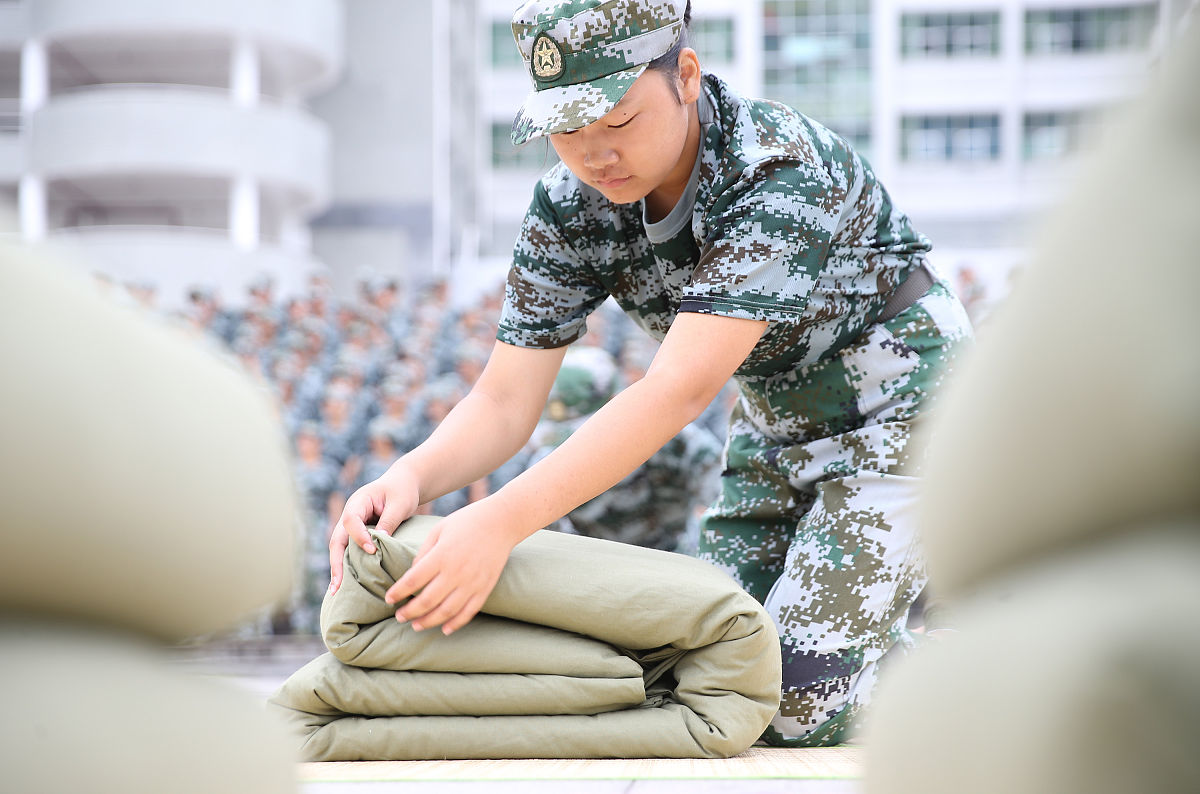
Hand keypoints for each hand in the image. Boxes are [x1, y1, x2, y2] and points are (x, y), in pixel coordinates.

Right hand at [328, 464, 420, 594]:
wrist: (403, 485)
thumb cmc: (402, 491)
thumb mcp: (400, 504)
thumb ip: (389, 521)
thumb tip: (379, 544)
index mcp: (358, 502)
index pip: (351, 521)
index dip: (359, 536)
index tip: (372, 550)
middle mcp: (349, 515)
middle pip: (337, 539)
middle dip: (336, 562)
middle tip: (338, 585)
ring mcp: (351, 526)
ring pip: (339, 548)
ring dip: (337, 568)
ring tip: (336, 591)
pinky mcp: (358, 535)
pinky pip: (349, 551)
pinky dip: (347, 566)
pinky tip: (346, 584)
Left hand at [384, 499, 520, 634]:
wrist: (501, 522)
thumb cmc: (466, 522)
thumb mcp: (438, 530)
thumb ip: (423, 553)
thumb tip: (412, 574)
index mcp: (441, 556)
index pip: (413, 581)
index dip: (398, 592)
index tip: (389, 599)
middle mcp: (456, 572)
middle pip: (427, 600)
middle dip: (410, 612)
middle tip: (399, 617)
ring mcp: (472, 582)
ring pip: (446, 611)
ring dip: (429, 621)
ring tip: (416, 626)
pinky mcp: (485, 588)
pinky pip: (469, 612)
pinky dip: (456, 624)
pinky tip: (445, 630)